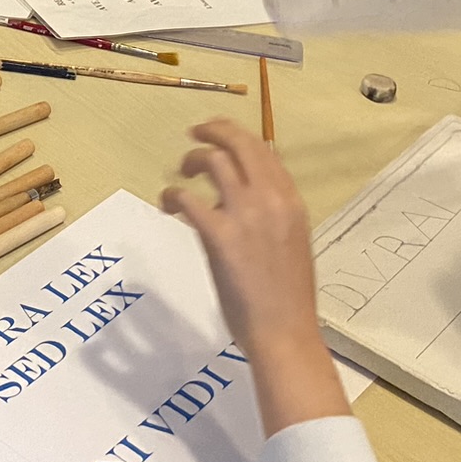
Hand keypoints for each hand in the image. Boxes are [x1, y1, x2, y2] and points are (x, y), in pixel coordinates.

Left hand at [162, 119, 350, 433]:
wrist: (285, 331)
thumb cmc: (288, 297)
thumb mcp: (292, 242)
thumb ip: (273, 215)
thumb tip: (243, 198)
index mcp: (292, 203)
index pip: (266, 152)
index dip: (240, 138)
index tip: (222, 137)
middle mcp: (271, 200)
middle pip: (240, 144)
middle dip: (215, 130)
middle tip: (195, 133)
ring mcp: (245, 215)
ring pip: (213, 161)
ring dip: (193, 159)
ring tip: (182, 171)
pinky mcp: (219, 235)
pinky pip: (188, 198)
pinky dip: (173, 195)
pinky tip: (168, 204)